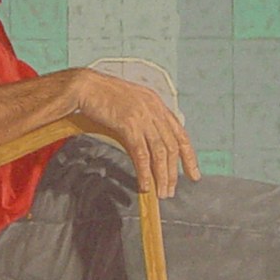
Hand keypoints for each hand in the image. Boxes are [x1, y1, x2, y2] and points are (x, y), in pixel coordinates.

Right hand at [68, 69, 199, 199]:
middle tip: (171, 191)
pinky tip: (145, 185)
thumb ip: (146, 118)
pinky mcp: (128, 124)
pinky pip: (141, 154)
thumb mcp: (133, 103)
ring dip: (162, 176)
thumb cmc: (104, 95)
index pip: (180, 134)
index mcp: (157, 105)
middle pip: (172, 146)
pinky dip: (145, 172)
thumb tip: (153, 142)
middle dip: (173, 172)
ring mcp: (142, 117)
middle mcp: (154, 110)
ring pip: (159, 152)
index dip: (189, 156)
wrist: (85, 86)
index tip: (193, 174)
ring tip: (161, 193)